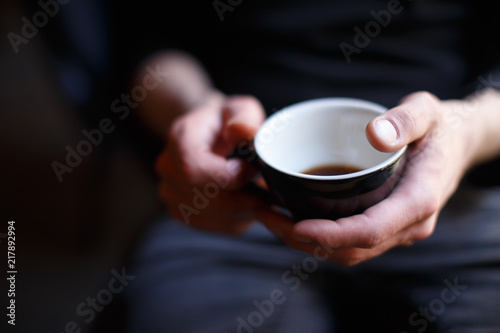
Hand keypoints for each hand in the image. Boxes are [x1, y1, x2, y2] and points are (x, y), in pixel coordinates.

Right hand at [155, 93, 270, 233]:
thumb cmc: (227, 121)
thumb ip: (245, 118)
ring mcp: (171, 193)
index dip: (228, 177)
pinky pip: (218, 227)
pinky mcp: (183, 213)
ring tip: (258, 190)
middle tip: (264, 183)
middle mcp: (168, 167)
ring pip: (217, 216)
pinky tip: (248, 201)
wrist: (209, 134)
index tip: (250, 169)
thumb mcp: (242, 109)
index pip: (195, 169)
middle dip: (245, 196)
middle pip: (209, 199)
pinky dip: (241, 218)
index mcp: (180, 137)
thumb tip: (240, 132)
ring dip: (246, 208)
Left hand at [258, 91, 476, 265]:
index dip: (330, 234)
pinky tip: (291, 215)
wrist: (455, 145)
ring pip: (347, 253)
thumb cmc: (439, 128)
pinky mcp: (385, 227)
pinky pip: (349, 243)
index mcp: (418, 201)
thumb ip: (405, 120)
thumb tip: (376, 134)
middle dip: (303, 240)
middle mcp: (407, 226)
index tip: (294, 224)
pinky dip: (317, 236)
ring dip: (305, 242)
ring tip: (268, 216)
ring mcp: (396, 231)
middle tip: (265, 215)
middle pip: (350, 250)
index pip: (369, 231)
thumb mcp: (427, 111)